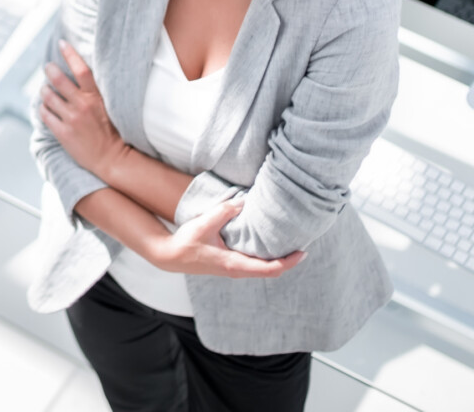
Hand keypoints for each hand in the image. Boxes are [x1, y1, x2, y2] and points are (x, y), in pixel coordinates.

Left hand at [39, 39, 127, 180]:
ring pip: (48, 96)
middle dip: (50, 70)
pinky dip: (43, 108)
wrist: (112, 158)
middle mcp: (83, 106)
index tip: (62, 43)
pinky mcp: (63, 133)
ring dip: (44, 90)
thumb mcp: (109, 107)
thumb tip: (79, 75)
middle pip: (59, 80)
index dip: (70, 54)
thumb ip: (94, 92)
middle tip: (48, 67)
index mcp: (96, 97)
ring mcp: (72, 119)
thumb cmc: (112, 131)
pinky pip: (45, 114)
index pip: (82, 69)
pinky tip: (46, 108)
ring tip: (46, 90)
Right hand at [150, 199, 304, 278]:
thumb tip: (243, 203)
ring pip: (263, 268)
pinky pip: (254, 264)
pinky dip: (265, 256)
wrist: (170, 257)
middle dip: (287, 259)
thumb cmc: (185, 244)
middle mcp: (237, 270)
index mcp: (235, 264)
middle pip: (271, 271)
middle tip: (300, 244)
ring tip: (286, 242)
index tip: (303, 252)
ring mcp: (234, 269)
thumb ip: (223, 212)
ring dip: (276, 258)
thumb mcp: (204, 225)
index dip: (289, 262)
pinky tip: (265, 243)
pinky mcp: (230, 265)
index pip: (270, 269)